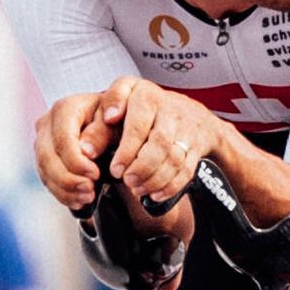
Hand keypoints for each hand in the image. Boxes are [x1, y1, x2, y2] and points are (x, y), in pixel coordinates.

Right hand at [33, 93, 120, 207]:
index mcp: (65, 109)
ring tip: (87, 198)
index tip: (95, 175)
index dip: (76, 162)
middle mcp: (48, 123)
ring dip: (65, 189)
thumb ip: (103, 131)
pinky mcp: (44, 156)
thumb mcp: (117, 119)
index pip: (63, 140)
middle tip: (90, 192)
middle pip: (47, 157)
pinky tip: (78, 201)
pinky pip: (47, 178)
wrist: (114, 118)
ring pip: (44, 170)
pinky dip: (62, 192)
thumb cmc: (118, 116)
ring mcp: (43, 140)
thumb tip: (86, 151)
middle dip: (68, 179)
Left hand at [99, 77, 224, 212]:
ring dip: (155, 179)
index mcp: (146, 96)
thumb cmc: (144, 108)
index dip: (126, 151)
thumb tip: (92, 137)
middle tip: (126, 180)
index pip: (138, 126)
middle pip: (160, 144)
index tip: (115, 169)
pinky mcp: (197, 147)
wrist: (188, 111)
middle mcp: (170, 111)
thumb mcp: (120, 101)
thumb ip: (102, 118)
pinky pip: (187, 170)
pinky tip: (155, 193)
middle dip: (142, 167)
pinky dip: (171, 186)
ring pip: (175, 159)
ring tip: (137, 188)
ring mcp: (186, 130)